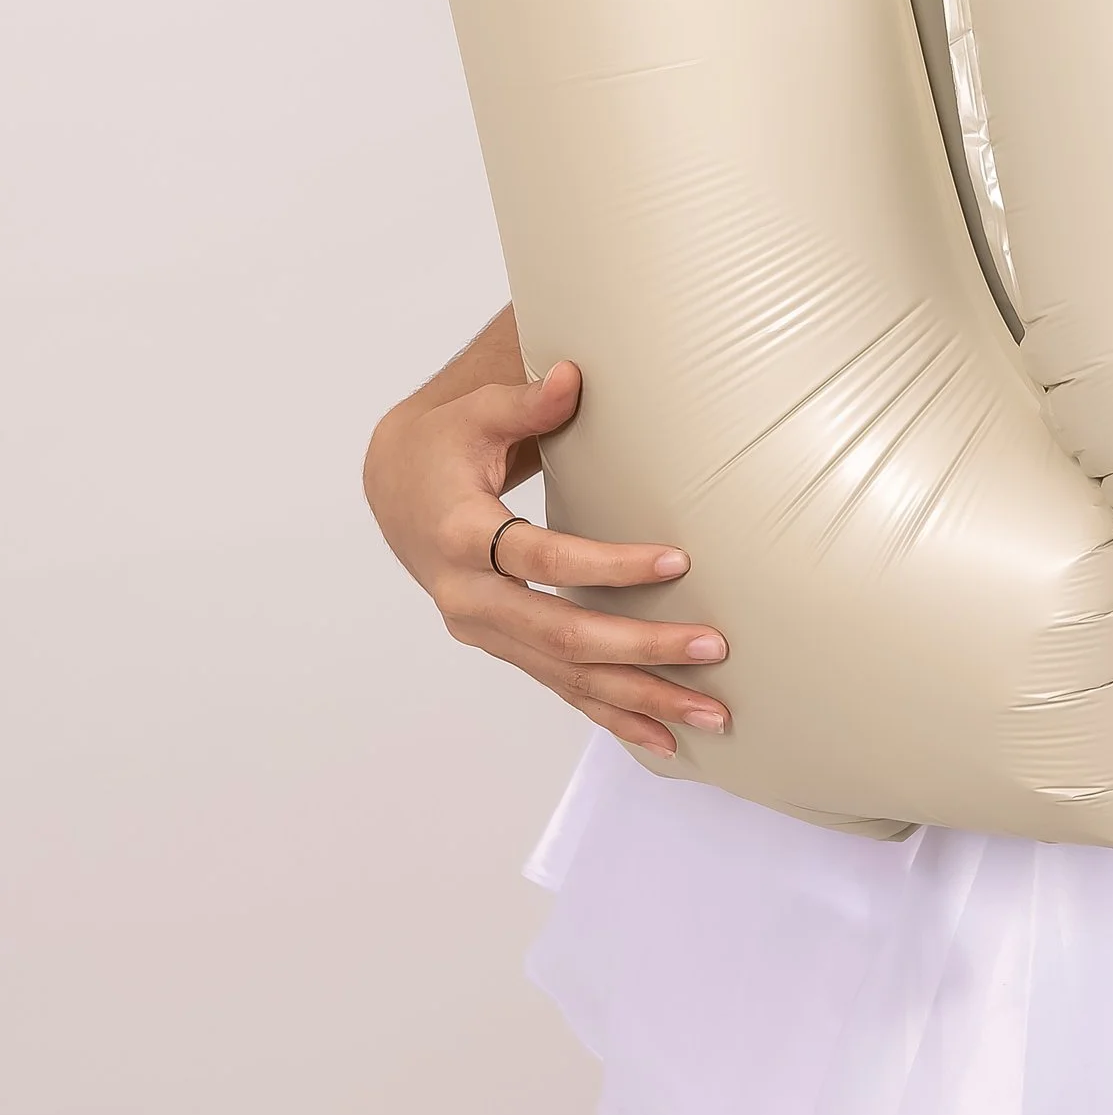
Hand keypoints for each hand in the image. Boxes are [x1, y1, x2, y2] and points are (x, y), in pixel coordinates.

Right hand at [362, 309, 731, 759]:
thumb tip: (572, 376)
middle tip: (715, 646)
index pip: (542, 559)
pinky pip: (560, 687)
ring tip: (712, 714)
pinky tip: (662, 738)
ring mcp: (484, 630)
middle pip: (560, 636)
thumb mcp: (477, 411)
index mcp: (461, 535)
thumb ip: (525, 400)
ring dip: (640, 699)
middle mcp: (468, 596)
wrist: (395, 490)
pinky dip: (611, 714)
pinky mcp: (502, 645)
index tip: (678, 561)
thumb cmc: (446, 442)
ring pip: (566, 676)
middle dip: (640, 649)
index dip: (608, 565)